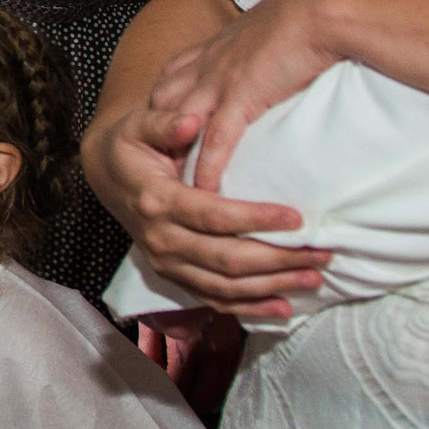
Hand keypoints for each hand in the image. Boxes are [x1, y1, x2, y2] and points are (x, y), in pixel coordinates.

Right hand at [80, 104, 327, 321]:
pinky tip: (283, 307)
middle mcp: (160, 239)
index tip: (298, 218)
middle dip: (279, 259)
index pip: (214, 216)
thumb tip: (192, 121)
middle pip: (226, 260)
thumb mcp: (138, 126)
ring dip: (272, 286)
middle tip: (322, 253)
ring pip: (224, 286)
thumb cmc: (131, 147)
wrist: (106, 177)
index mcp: (157, 201)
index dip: (257, 219)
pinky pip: (213, 299)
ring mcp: (165, 263)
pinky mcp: (172, 276)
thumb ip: (164, 123)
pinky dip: (249, 308)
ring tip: (313, 278)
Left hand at [152, 0, 359, 190]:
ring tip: (177, 189)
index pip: (170, 80)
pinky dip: (208, 167)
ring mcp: (218, 78)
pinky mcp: (241, 93)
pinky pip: (215, 138)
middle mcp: (205, 63)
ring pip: (181, 125)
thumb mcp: (267, 34)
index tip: (164, 134)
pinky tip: (206, 191)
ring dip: (177, 158)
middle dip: (157, 136)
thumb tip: (268, 66)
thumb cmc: (304, 16)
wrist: (321, 4)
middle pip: (163, 104)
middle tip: (163, 165)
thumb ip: (257, 53)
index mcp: (211, 48)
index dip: (165, 108)